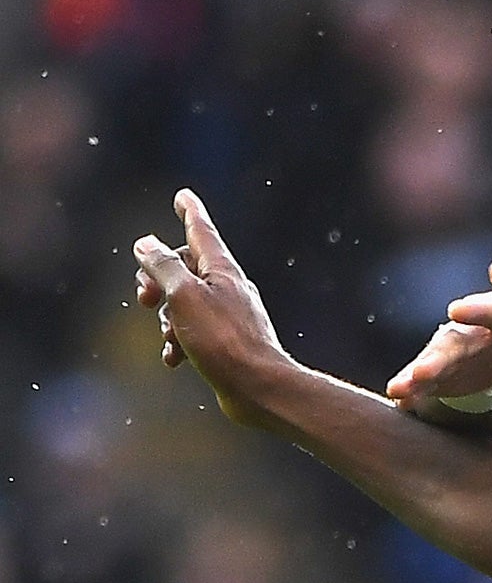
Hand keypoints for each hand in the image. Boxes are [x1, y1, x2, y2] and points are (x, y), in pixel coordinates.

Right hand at [134, 190, 294, 427]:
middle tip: (143, 298)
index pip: (201, 232)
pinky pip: (191, 332)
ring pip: (183, 304)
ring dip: (166, 319)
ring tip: (170, 337)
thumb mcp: (183, 296)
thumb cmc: (222, 339)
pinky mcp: (225, 341)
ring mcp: (228, 314)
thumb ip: (163, 267)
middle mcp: (228, 287)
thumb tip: (145, 243)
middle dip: (157, 279)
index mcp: (222, 270)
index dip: (190, 212)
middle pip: (184, 268)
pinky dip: (178, 342)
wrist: (257, 386)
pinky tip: (176, 359)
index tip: (184, 196)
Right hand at [386, 296, 491, 404]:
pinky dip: (413, 389)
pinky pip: (429, 382)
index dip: (478, 311)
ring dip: (418, 374)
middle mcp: (479, 329)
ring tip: (400, 389)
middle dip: (439, 356)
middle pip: (457, 341)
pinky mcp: (450, 372)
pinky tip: (398, 399)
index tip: (457, 311)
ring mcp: (460, 350)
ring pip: (436, 361)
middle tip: (422, 371)